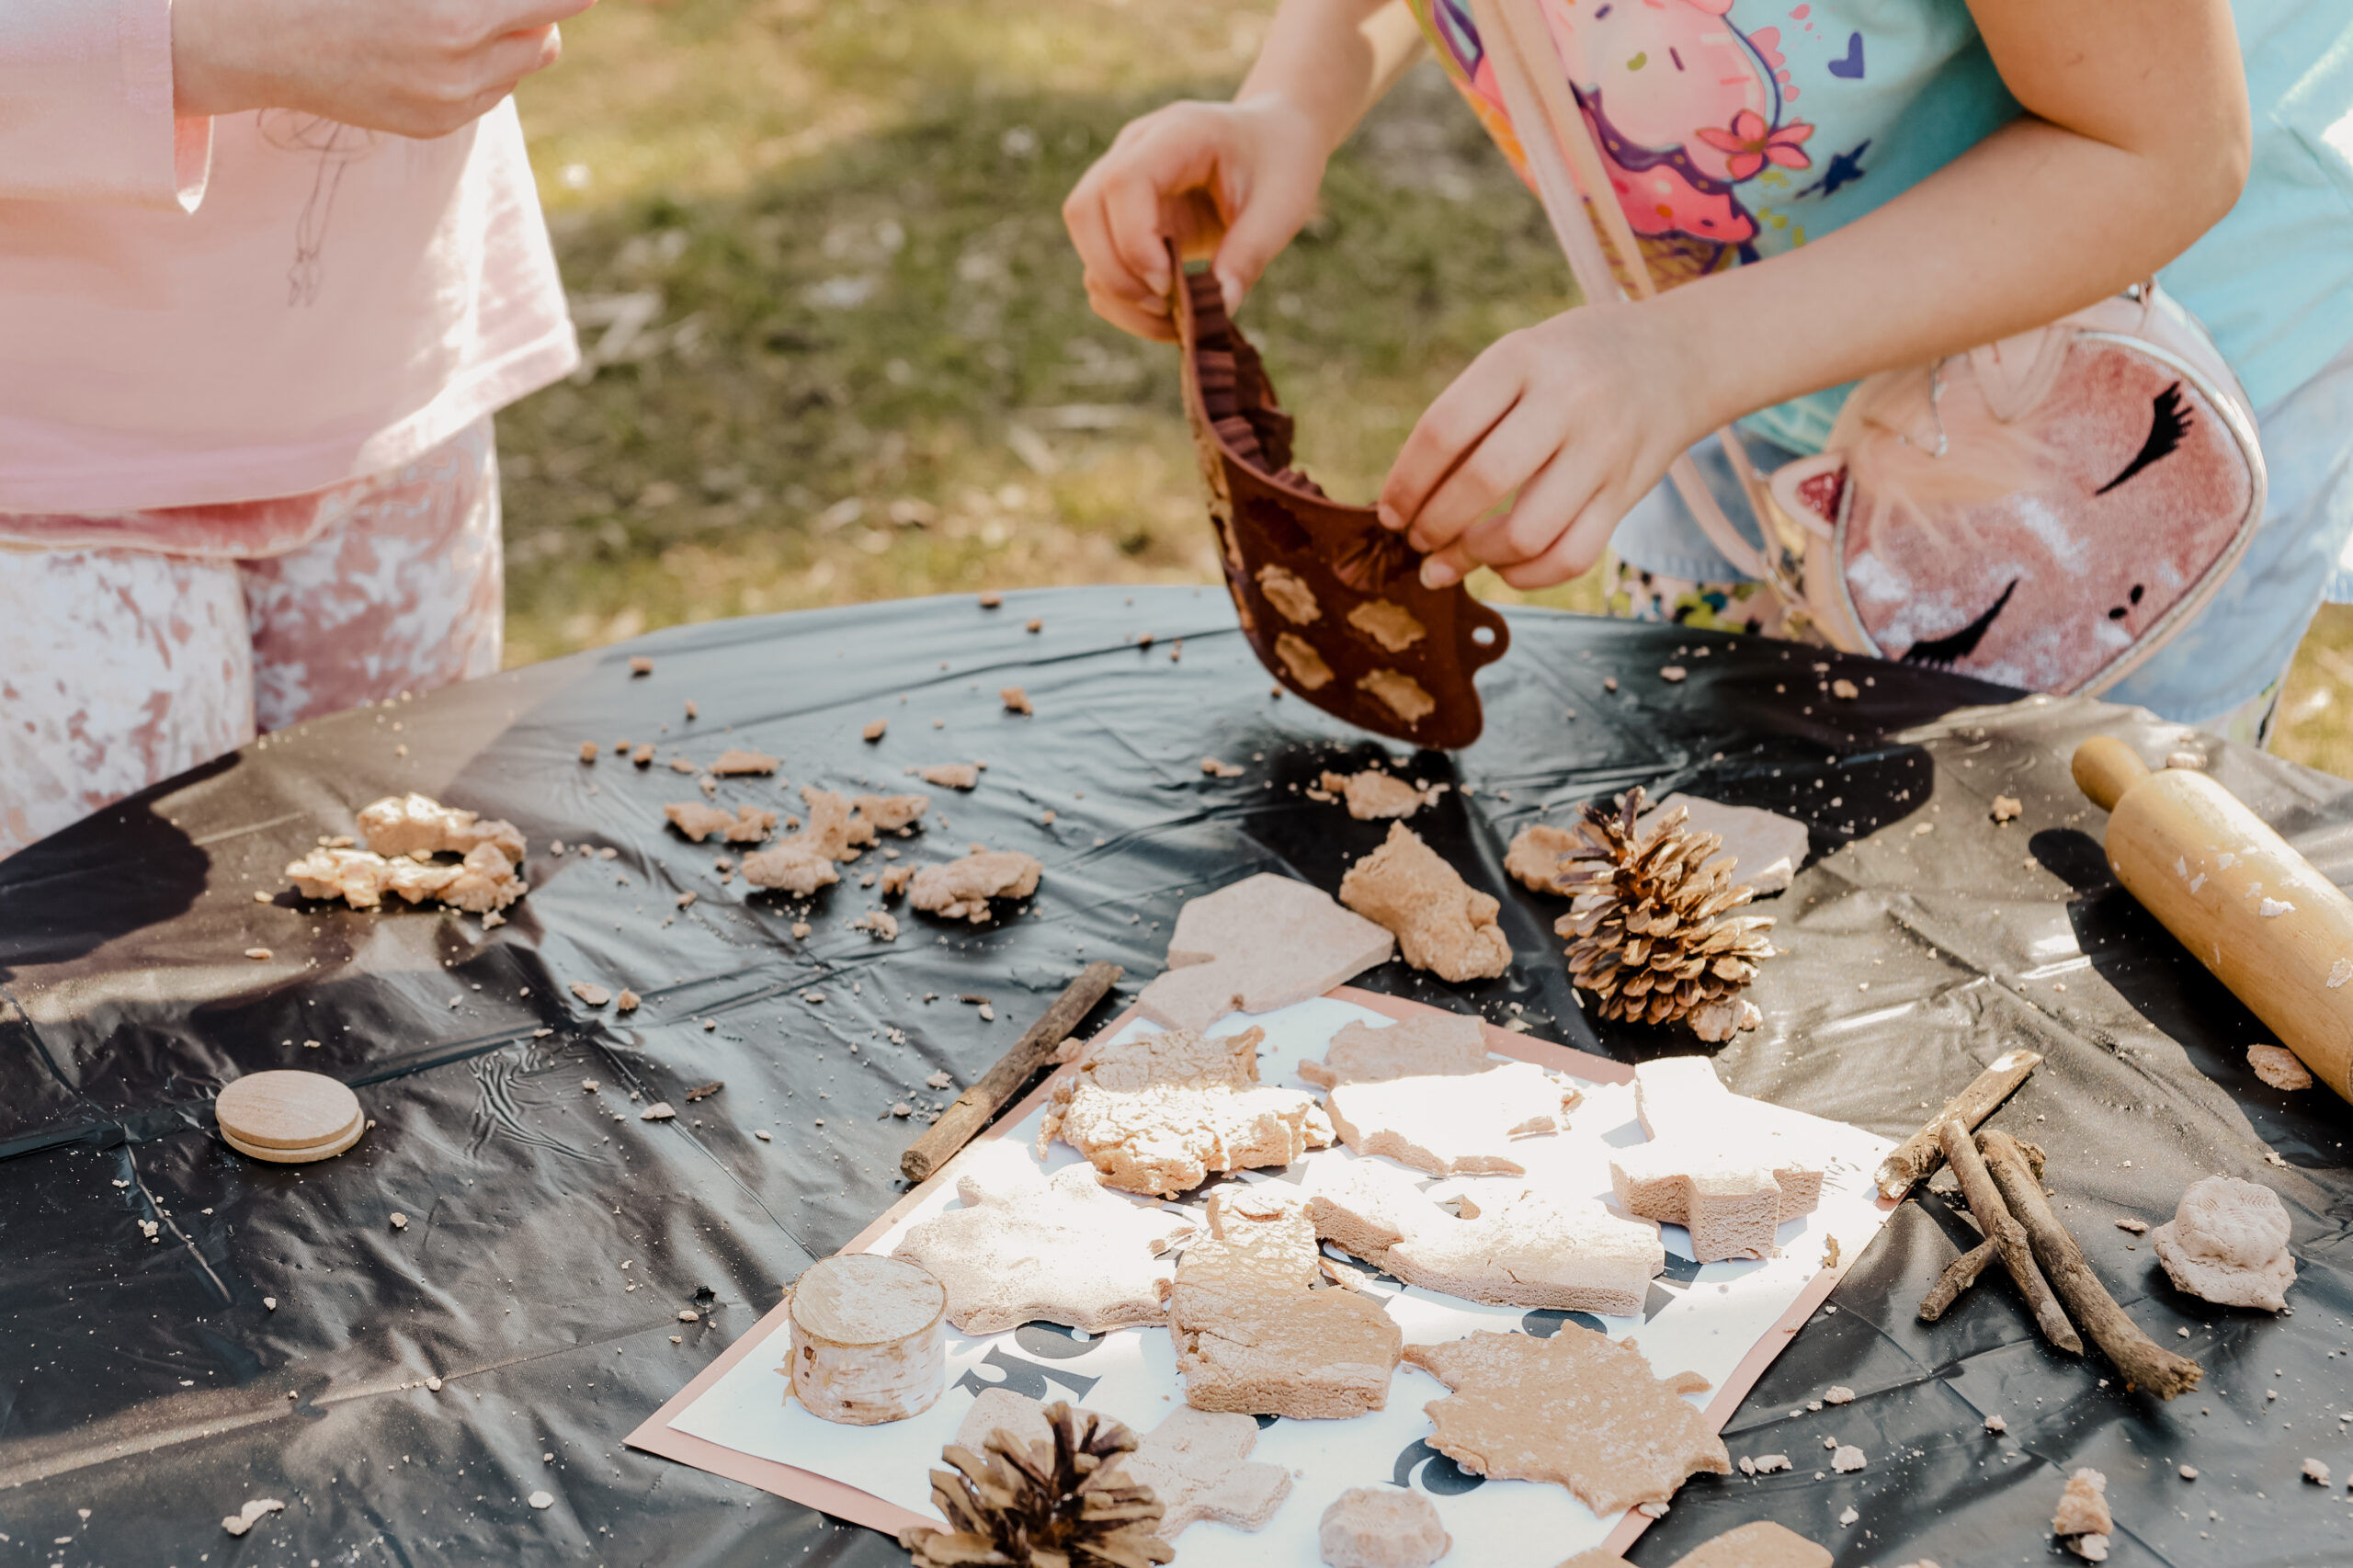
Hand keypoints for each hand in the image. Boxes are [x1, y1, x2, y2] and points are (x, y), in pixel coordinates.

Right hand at [171, 0, 593, 137]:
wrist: (255, 39)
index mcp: (456, 16)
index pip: (557, 0)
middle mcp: (460, 68)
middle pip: (547, 40)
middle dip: (535, 13)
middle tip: (505, 1)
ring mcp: (447, 105)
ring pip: (519, 72)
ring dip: (510, 41)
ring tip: (460, 14)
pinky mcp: (431, 126)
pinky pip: (486, 96)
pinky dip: (479, 69)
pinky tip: (434, 45)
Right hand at [1061, 95, 1328, 341]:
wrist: (1272, 139)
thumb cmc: (1281, 163)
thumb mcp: (1282, 206)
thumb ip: (1250, 253)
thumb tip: (1217, 309)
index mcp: (1177, 133)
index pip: (1123, 182)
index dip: (1134, 241)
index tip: (1169, 285)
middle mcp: (1134, 150)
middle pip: (1083, 211)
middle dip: (1117, 274)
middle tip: (1169, 308)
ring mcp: (1118, 181)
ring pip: (1084, 241)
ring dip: (1118, 293)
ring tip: (1174, 318)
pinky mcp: (1119, 216)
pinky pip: (1098, 262)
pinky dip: (1122, 299)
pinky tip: (1166, 313)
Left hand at [1377, 303, 1712, 590]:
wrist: (1675, 358)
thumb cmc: (1569, 365)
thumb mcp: (1518, 359)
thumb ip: (1469, 417)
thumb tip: (1408, 501)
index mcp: (1523, 359)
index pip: (1445, 430)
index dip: (1406, 482)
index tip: (1390, 513)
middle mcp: (1568, 400)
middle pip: (1484, 482)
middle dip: (1435, 525)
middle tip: (1418, 540)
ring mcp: (1604, 449)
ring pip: (1528, 531)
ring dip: (1477, 558)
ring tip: (1452, 560)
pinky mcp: (1628, 492)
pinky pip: (1572, 557)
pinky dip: (1527, 576)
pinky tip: (1503, 568)